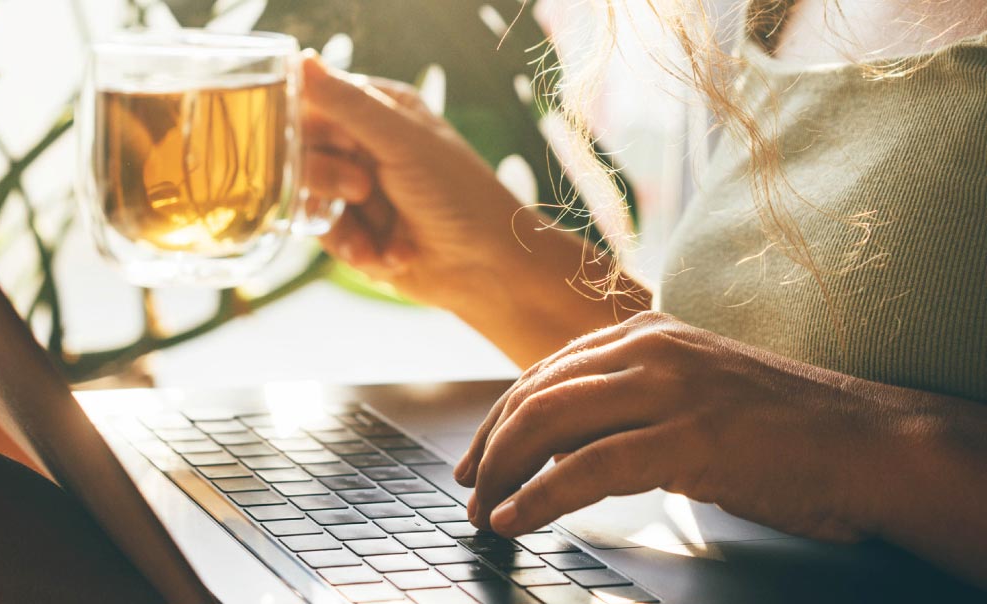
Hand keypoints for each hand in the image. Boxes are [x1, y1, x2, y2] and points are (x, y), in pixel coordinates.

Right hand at [299, 53, 525, 309]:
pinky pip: (326, 236)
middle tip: (361, 190)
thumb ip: (349, 103)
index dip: (308, 128)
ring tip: (379, 238)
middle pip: (302, 153)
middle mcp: (365, 145)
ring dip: (343, 225)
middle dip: (327, 180)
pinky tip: (391, 257)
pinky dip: (356, 250)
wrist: (488, 270)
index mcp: (379, 109)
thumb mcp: (402, 142)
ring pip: (307, 199)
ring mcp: (358, 190)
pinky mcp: (357, 230)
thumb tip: (301, 60)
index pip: (313, 103)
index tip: (330, 146)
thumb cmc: (459, 196)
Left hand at [454, 311, 910, 542]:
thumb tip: (559, 443)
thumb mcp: (693, 393)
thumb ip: (629, 402)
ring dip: (502, 474)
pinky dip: (538, 497)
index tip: (476, 459)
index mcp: (648, 333)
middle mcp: (652, 349)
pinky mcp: (689, 438)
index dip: (499, 418)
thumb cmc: (785, 428)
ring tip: (483, 512)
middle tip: (467, 491)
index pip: (545, 372)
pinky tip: (515, 518)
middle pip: (535, 395)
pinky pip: (586, 468)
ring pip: (549, 423)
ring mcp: (671, 389)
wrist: (872, 443)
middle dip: (489, 449)